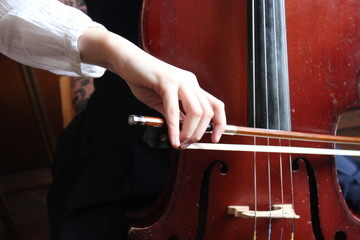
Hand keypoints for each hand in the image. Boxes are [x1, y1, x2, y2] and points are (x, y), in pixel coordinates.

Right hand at [78, 27, 225, 147]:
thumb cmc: (144, 81)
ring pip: (196, 112)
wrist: (127, 62)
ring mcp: (180, 81)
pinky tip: (172, 138)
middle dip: (199, 133)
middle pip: (207, 112)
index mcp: (193, 86)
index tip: (215, 138)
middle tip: (187, 144)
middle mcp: (190, 82)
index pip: (215, 105)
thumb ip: (175, 115)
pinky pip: (173, 109)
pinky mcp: (166, 81)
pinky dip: (174, 127)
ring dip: (189, 132)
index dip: (220, 124)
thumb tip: (182, 133)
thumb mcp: (163, 102)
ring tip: (179, 142)